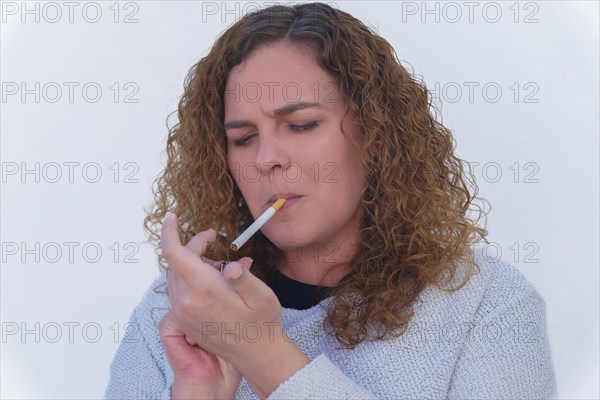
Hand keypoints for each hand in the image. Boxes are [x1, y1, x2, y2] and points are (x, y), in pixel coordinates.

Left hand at [161, 212, 308, 397]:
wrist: (257, 355)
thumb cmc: (262, 323)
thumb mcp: (261, 295)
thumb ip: (243, 277)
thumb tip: (232, 266)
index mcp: (203, 291)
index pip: (174, 254)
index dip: (170, 232)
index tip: (172, 217)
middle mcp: (186, 303)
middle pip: (177, 262)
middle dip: (193, 246)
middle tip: (214, 239)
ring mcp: (182, 314)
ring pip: (177, 276)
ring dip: (193, 263)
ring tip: (220, 266)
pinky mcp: (184, 322)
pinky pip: (179, 291)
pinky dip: (192, 279)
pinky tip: (214, 283)